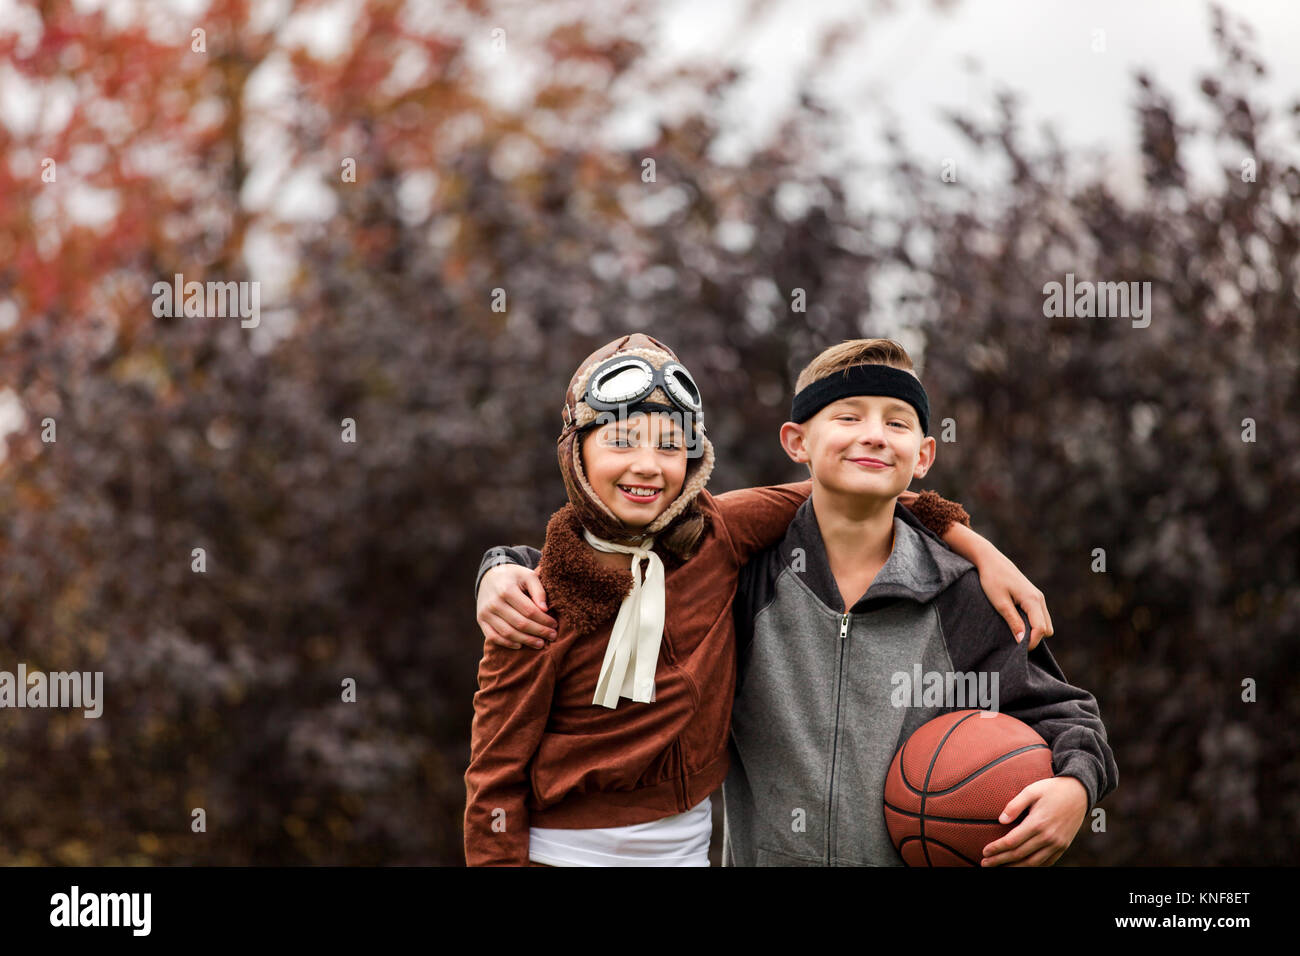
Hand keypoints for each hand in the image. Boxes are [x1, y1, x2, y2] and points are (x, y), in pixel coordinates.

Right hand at [477, 565, 555, 649]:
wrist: (489, 576)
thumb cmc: (514, 577)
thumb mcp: (528, 576)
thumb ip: (538, 590)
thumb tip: (545, 609)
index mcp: (507, 590)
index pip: (530, 611)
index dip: (544, 620)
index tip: (555, 625)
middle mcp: (494, 603)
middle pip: (520, 623)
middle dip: (539, 632)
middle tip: (552, 636)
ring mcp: (486, 613)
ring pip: (508, 633)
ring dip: (526, 641)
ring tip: (540, 643)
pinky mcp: (481, 620)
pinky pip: (494, 637)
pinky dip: (507, 643)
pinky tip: (520, 645)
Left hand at [962, 533, 1053, 648]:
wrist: (990, 560)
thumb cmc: (992, 579)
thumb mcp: (1000, 603)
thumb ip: (1013, 622)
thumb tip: (1022, 640)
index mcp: (1032, 600)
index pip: (1040, 629)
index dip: (1031, 642)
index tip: (1017, 649)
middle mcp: (1039, 598)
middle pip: (1047, 628)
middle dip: (1035, 637)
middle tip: (1015, 639)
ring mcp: (1038, 596)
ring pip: (1045, 623)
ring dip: (1034, 630)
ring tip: (1015, 631)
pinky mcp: (1033, 596)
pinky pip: (1039, 616)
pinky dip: (1032, 623)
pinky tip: (1017, 622)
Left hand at [981, 776, 1087, 866]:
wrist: (1079, 792)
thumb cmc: (1051, 789)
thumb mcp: (1031, 790)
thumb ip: (1015, 805)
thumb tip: (1001, 820)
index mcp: (1037, 822)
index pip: (1012, 841)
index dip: (997, 848)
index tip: (984, 852)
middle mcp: (1048, 837)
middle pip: (1019, 854)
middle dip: (1000, 861)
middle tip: (985, 864)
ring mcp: (1057, 844)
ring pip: (1033, 863)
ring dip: (1015, 867)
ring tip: (1000, 868)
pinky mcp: (1063, 846)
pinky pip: (1047, 862)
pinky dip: (1033, 867)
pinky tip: (1021, 866)